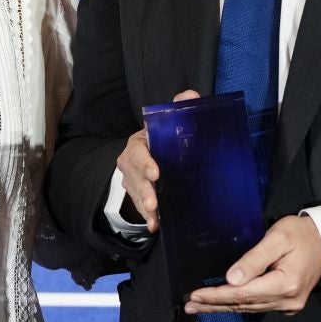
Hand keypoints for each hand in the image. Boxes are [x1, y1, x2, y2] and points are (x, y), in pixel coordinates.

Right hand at [118, 88, 199, 232]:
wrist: (154, 155)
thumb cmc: (164, 138)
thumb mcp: (170, 121)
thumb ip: (179, 107)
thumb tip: (189, 95)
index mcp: (139, 143)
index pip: (138, 152)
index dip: (144, 163)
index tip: (156, 173)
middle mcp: (131, 163)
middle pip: (134, 177)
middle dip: (144, 190)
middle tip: (154, 202)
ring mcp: (132, 181)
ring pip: (136, 194)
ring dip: (145, 206)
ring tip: (155, 216)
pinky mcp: (138, 196)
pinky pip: (140, 208)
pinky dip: (148, 218)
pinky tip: (155, 226)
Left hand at [185, 215, 320, 314]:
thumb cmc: (302, 234)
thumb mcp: (278, 238)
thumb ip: (254, 259)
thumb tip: (232, 279)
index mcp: (285, 284)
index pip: (242, 294)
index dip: (217, 295)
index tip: (196, 295)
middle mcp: (287, 301)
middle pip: (243, 305)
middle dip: (214, 304)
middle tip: (189, 305)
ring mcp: (288, 306)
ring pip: (249, 309)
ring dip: (222, 307)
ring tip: (199, 306)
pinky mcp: (287, 304)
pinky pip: (257, 307)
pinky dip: (238, 306)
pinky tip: (222, 304)